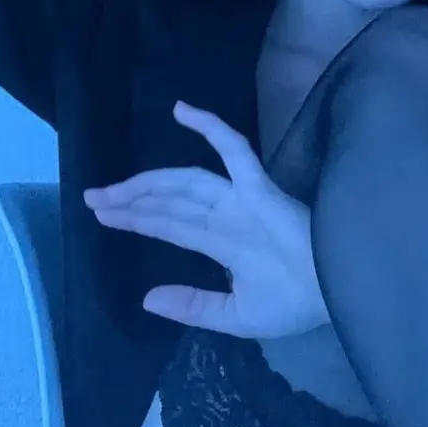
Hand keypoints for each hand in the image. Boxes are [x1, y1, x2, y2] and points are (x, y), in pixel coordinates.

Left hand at [83, 101, 329, 337]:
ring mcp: (241, 198)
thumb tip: (147, 298)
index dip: (138, 218)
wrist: (335, 294)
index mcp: (223, 242)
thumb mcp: (236, 315)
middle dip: (132, 200)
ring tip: (111, 188)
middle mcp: (226, 215)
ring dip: (148, 182)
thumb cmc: (296, 303)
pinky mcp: (258, 188)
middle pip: (170, 202)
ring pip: (185, 182)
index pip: (171, 225)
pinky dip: (209, 128)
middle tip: (92, 200)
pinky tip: (182, 111)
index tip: (103, 215)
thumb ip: (194, 305)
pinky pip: (232, 150)